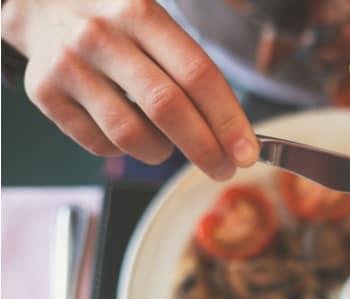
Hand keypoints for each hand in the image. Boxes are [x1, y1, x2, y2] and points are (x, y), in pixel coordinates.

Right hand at [1, 0, 258, 179]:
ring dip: (161, 152)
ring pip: (130, 134)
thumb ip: (191, 68)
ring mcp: (69, 65)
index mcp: (141, 13)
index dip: (228, 120)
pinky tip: (130, 133)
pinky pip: (98, 144)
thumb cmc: (117, 22)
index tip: (247, 152)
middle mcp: (102, 36)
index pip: (198, 75)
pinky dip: (124, 150)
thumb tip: (234, 133)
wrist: (40, 3)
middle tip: (223, 169)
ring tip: (168, 146)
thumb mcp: (154, 21)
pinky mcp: (44, 92)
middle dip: (204, 148)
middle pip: (167, 108)